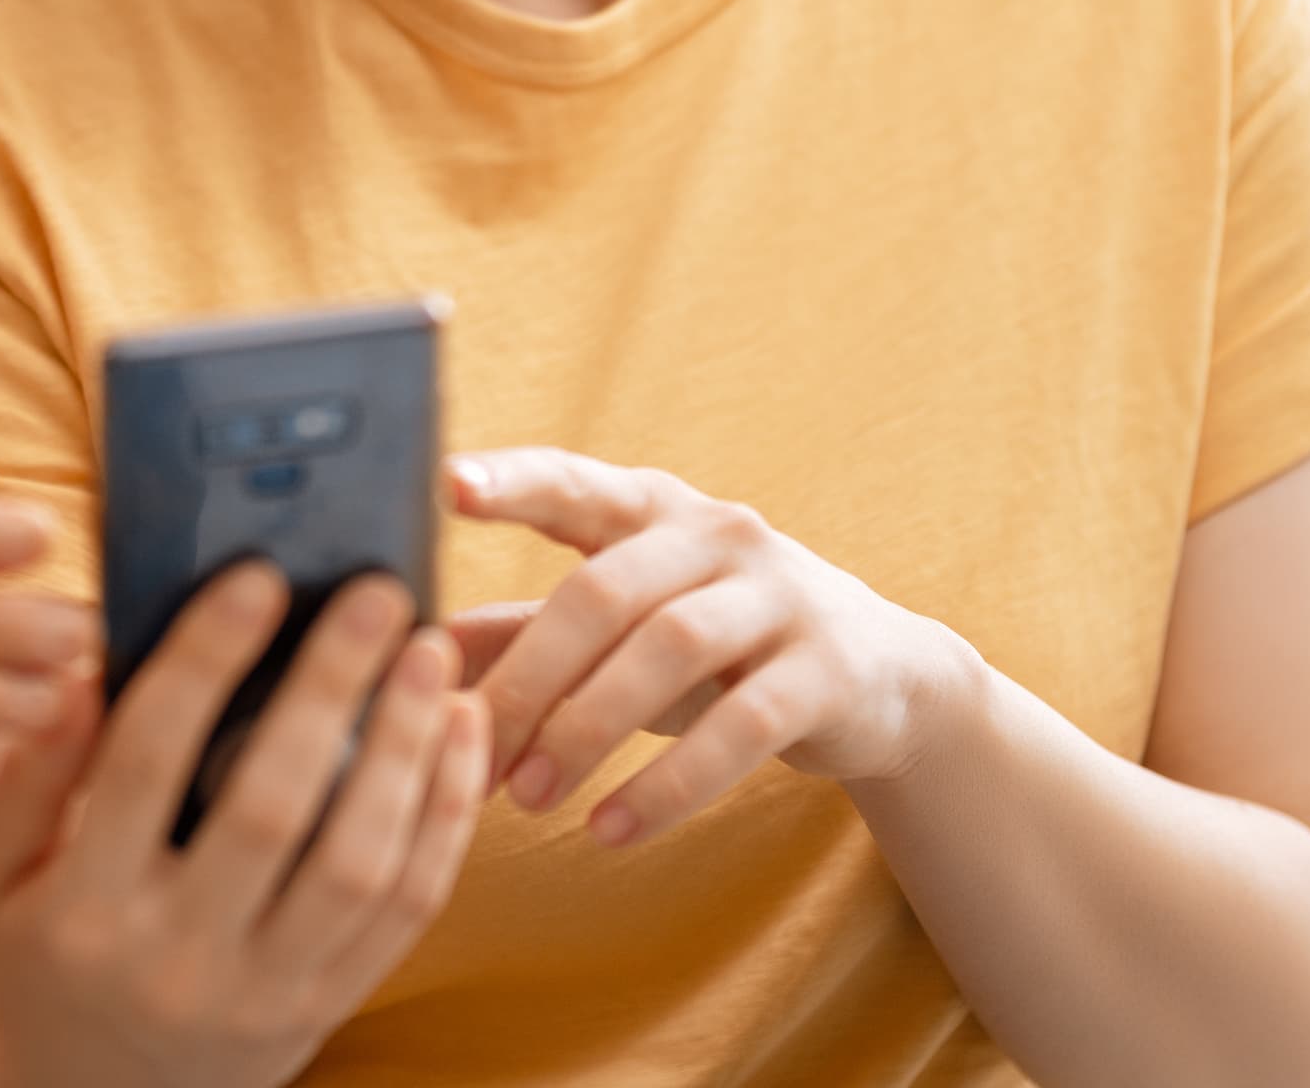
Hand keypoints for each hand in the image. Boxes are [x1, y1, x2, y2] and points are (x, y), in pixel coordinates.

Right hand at [0, 564, 488, 1087]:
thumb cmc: (44, 962)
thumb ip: (32, 769)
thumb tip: (80, 660)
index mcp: (82, 909)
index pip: (146, 763)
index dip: (204, 662)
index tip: (255, 578)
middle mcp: (178, 957)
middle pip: (271, 807)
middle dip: (331, 689)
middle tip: (377, 592)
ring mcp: (267, 992)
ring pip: (360, 864)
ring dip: (408, 748)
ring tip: (431, 652)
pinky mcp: (331, 1006)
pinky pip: (408, 909)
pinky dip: (445, 815)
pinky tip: (459, 732)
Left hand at [447, 449, 979, 847]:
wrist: (884, 679)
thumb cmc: (721, 647)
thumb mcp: (626, 627)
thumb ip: (528, 628)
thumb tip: (424, 645)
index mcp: (653, 509)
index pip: (575, 483)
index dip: (515, 480)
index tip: (448, 486)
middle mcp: (718, 534)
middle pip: (606, 589)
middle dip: (531, 675)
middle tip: (469, 749)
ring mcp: (780, 594)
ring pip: (669, 649)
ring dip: (588, 729)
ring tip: (528, 798)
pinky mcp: (828, 668)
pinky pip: (741, 727)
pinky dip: (669, 783)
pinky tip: (611, 829)